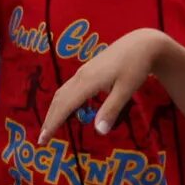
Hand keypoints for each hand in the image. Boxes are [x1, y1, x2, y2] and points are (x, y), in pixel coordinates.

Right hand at [38, 28, 175, 140]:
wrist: (141, 44)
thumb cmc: (136, 66)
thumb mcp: (126, 90)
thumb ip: (111, 110)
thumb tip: (99, 132)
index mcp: (88, 81)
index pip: (64, 106)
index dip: (52, 124)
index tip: (42, 140)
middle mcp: (81, 76)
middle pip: (59, 100)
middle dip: (49, 120)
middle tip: (42, 139)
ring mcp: (83, 72)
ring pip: (62, 93)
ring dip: (55, 111)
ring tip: (51, 127)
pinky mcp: (88, 71)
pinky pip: (69, 89)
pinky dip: (63, 102)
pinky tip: (69, 111)